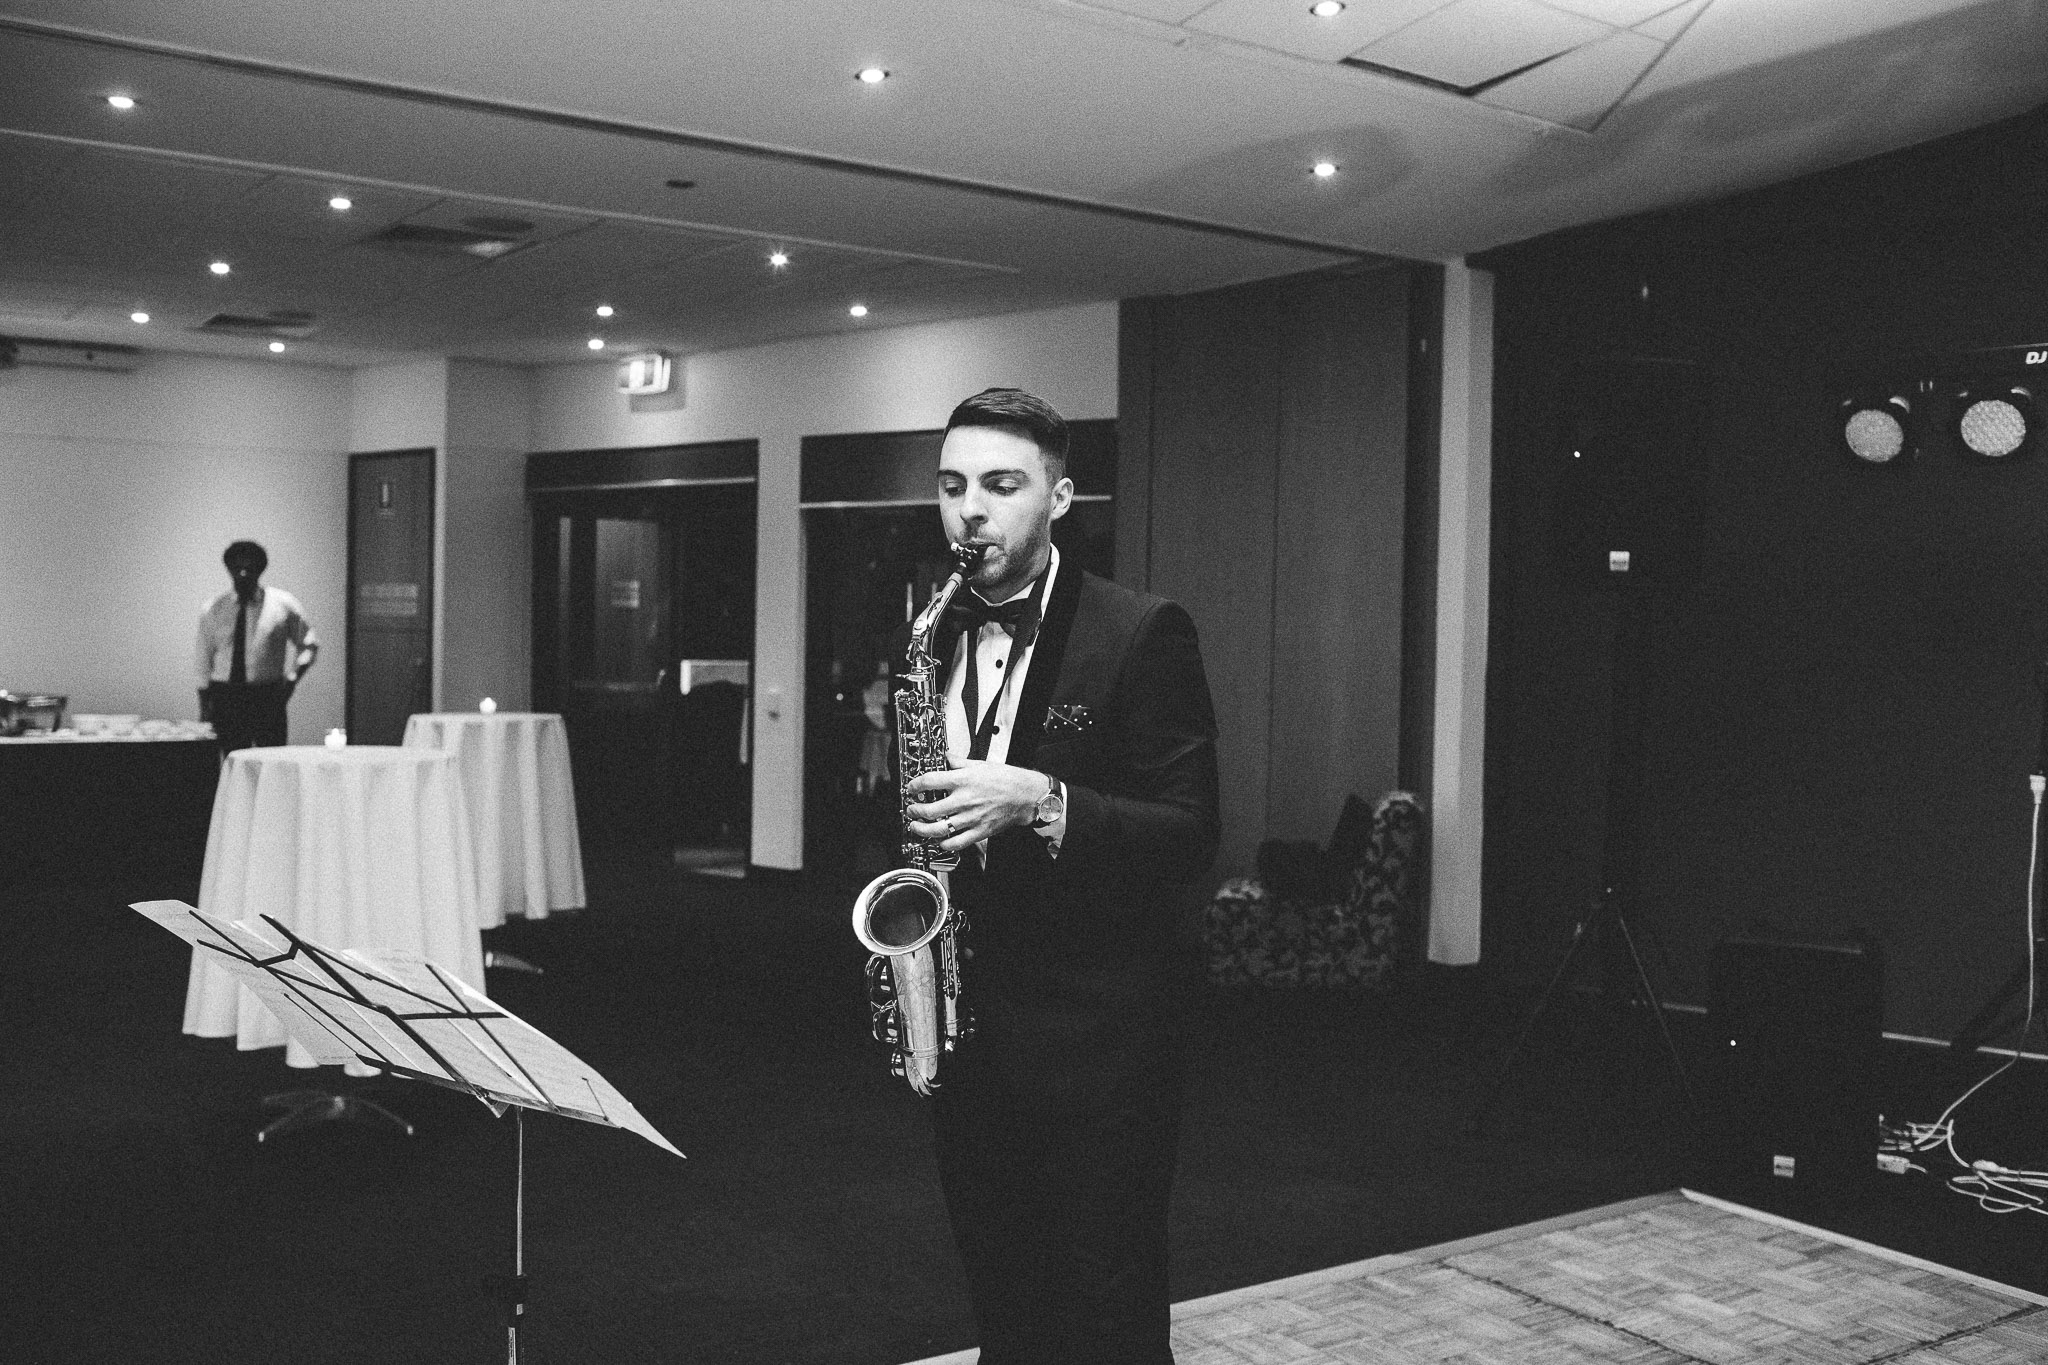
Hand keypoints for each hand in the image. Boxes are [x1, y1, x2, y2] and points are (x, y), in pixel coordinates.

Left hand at [905, 759, 1047, 853]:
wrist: (1027, 795)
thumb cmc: (1006, 779)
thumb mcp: (979, 764)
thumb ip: (958, 762)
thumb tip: (945, 756)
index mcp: (963, 780)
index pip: (929, 782)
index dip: (914, 786)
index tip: (911, 788)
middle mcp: (964, 800)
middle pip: (929, 810)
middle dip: (914, 811)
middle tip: (911, 810)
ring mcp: (971, 818)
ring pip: (938, 829)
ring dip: (922, 829)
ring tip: (916, 826)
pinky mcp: (979, 831)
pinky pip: (956, 843)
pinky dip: (943, 843)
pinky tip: (939, 840)